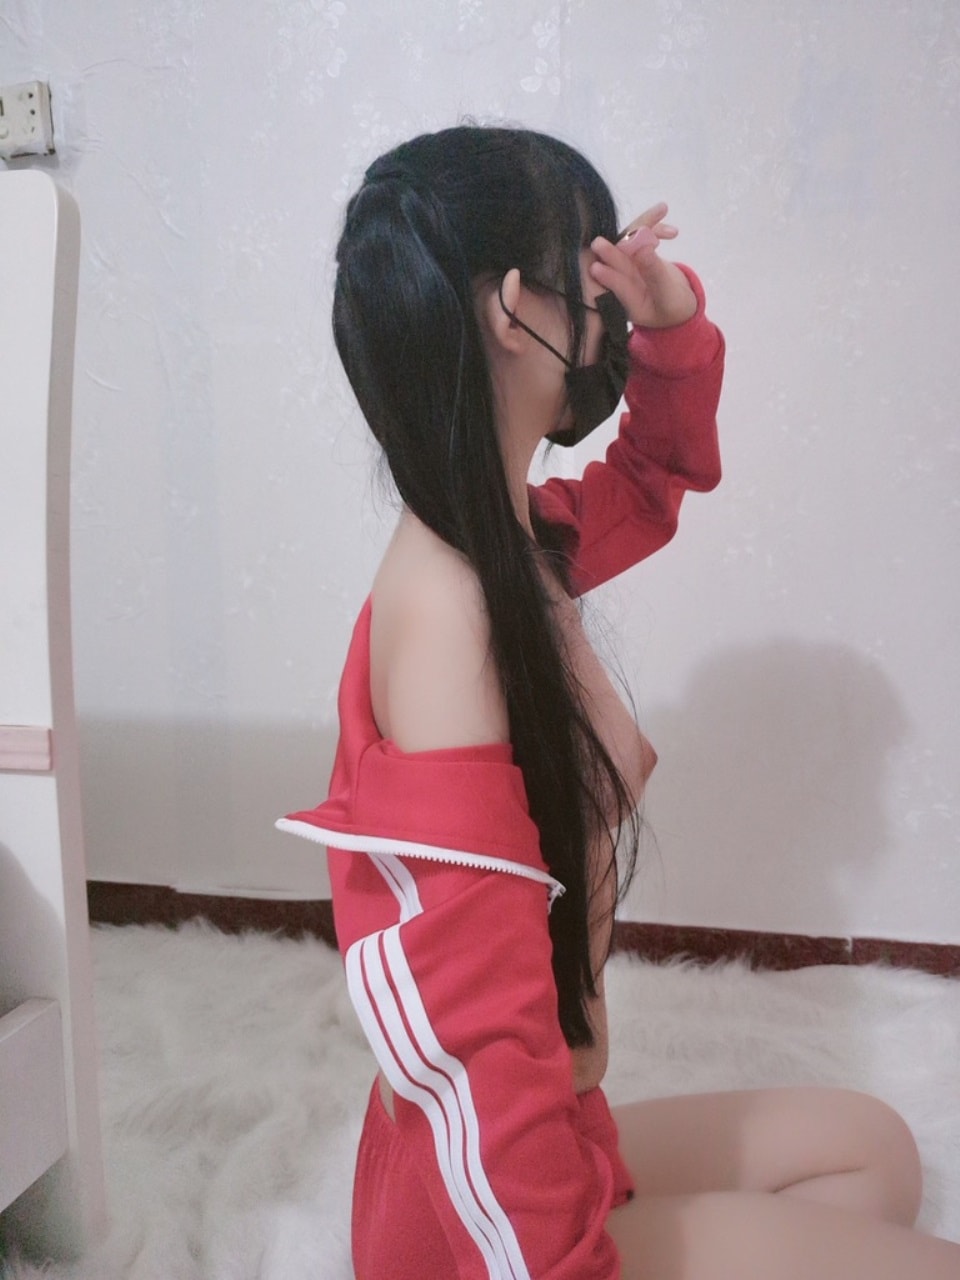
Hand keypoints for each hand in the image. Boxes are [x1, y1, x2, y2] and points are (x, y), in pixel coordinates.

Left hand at [588, 202, 697, 328]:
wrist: (677, 304)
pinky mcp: (636, 254)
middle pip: (618, 263)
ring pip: (632, 243)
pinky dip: (656, 229)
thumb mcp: (667, 294)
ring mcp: (629, 266)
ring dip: (644, 226)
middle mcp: (624, 282)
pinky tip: (672, 231)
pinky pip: (643, 237)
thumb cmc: (673, 306)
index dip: (608, 277)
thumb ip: (655, 274)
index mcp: (628, 301)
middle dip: (611, 251)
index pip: (616, 287)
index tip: (596, 268)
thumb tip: (644, 248)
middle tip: (598, 243)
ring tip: (661, 209)